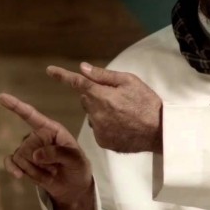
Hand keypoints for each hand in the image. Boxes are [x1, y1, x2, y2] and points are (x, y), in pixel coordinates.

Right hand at [0, 93, 96, 209]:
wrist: (74, 186)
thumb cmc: (78, 167)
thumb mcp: (76, 160)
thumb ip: (59, 154)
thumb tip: (35, 154)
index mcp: (52, 130)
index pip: (32, 116)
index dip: (17, 106)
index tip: (1, 97)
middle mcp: (38, 136)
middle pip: (27, 146)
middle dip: (40, 161)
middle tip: (57, 168)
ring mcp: (29, 149)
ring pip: (20, 157)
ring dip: (34, 169)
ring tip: (50, 172)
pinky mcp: (23, 162)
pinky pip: (11, 162)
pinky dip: (12, 169)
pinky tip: (18, 176)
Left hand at [47, 62, 162, 153]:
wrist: (160, 131)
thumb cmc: (147, 102)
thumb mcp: (131, 82)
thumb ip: (104, 76)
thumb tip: (83, 68)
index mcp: (102, 96)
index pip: (78, 83)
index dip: (63, 76)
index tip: (50, 70)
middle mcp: (96, 113)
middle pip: (86, 100)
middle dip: (95, 97)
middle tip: (116, 98)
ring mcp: (98, 129)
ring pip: (92, 115)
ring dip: (100, 112)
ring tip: (122, 114)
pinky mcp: (102, 141)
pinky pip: (98, 129)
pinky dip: (105, 125)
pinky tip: (121, 125)